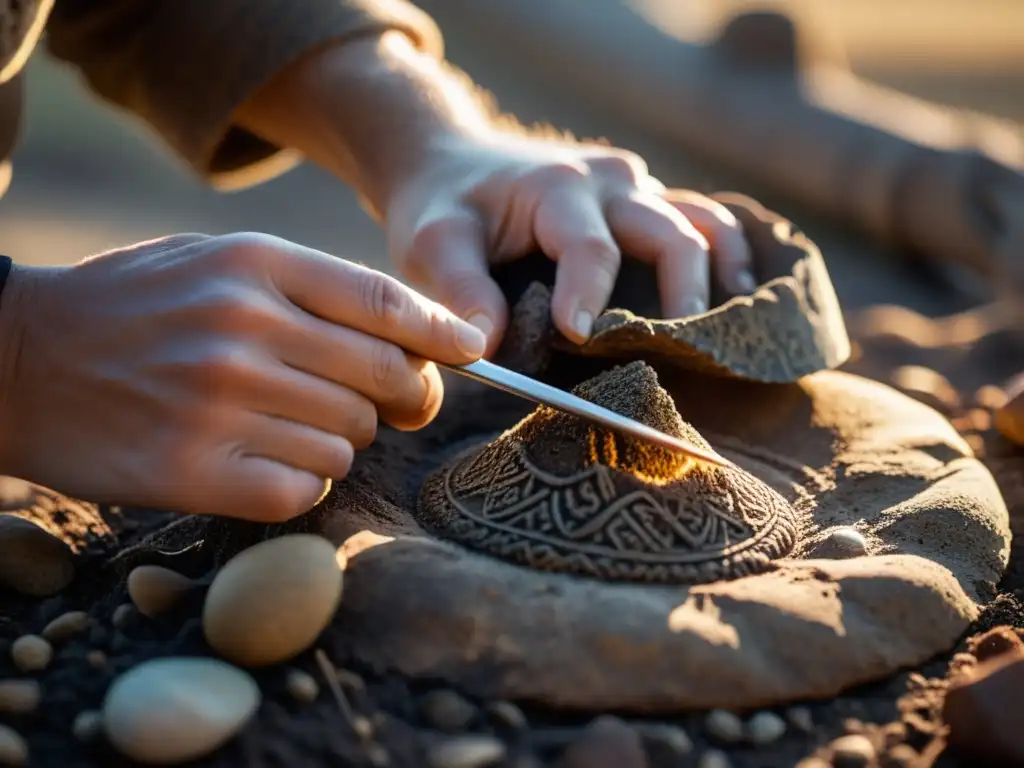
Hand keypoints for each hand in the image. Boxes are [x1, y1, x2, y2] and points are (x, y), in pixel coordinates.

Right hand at [0, 234, 484, 521]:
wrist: (17, 356)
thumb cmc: (134, 305)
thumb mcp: (216, 261)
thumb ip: (311, 289)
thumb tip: (419, 339)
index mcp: (255, 265)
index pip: (385, 302)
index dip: (443, 334)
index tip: (473, 353)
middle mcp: (244, 327)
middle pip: (384, 378)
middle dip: (403, 397)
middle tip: (387, 404)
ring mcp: (219, 402)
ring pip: (348, 440)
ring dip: (337, 441)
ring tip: (284, 424)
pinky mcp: (194, 471)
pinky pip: (304, 488)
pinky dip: (299, 481)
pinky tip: (260, 462)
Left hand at [385, 135, 755, 352]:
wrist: (453, 163)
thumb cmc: (445, 209)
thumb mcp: (435, 243)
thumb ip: (459, 290)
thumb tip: (488, 346)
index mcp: (556, 189)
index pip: (589, 247)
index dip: (587, 295)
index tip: (575, 336)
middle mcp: (608, 182)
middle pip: (669, 235)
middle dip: (679, 296)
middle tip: (676, 353)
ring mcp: (636, 189)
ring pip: (702, 222)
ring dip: (720, 274)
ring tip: (728, 329)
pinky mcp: (646, 202)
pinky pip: (705, 220)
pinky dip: (727, 254)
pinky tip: (736, 295)